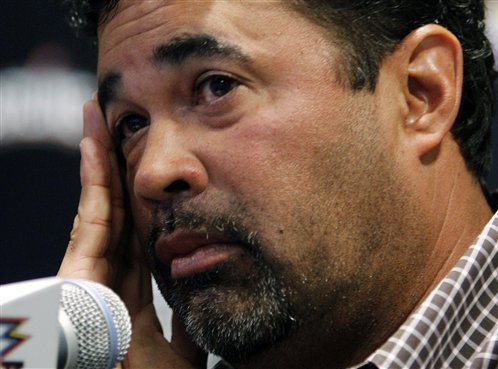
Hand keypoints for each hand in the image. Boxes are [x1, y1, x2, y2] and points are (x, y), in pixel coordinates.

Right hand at [58, 99, 206, 367]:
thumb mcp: (184, 350)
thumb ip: (191, 324)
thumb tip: (209, 313)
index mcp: (129, 294)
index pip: (138, 234)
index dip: (145, 198)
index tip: (154, 165)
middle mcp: (108, 277)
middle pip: (118, 210)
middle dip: (119, 166)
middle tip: (123, 123)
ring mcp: (89, 273)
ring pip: (101, 205)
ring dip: (101, 159)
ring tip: (101, 114)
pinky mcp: (76, 275)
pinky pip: (90, 218)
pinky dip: (92, 180)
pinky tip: (94, 142)